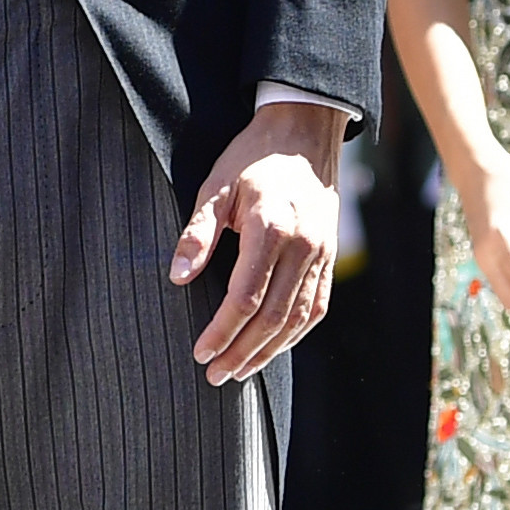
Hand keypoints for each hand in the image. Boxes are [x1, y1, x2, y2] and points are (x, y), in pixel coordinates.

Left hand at [173, 100, 343, 384]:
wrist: (305, 133)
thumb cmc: (252, 158)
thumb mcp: (215, 185)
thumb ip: (197, 233)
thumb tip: (178, 278)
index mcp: (271, 228)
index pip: (245, 297)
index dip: (222, 331)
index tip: (200, 352)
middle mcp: (303, 246)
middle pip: (272, 317)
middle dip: (242, 352)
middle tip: (215, 376)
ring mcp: (323, 254)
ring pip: (298, 318)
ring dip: (269, 351)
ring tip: (240, 372)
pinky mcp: (331, 258)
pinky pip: (317, 307)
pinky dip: (295, 334)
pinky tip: (273, 349)